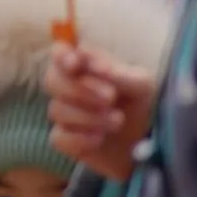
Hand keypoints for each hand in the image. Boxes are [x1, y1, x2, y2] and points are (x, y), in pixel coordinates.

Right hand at [45, 45, 155, 181]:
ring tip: (117, 120)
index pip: (59, 53)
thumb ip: (121, 74)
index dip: (62, 57)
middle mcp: (68, 87)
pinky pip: (59, 137)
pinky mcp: (63, 140)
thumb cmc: (139, 105)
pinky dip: (80, 138)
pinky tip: (99, 138)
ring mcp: (63, 114)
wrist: (144, 143)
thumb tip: (99, 68)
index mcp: (83, 66)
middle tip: (110, 97)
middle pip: (52, 80)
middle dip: (80, 89)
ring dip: (89, 116)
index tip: (75, 65)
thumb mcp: (142, 85)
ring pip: (58, 110)